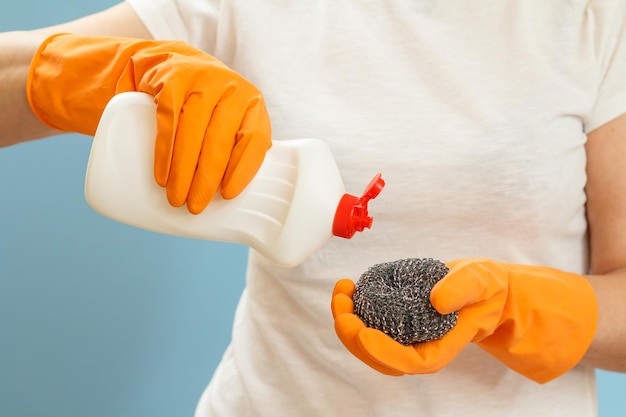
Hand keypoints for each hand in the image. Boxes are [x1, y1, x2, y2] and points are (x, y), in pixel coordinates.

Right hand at [27, 34, 270, 213]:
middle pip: (219, 140)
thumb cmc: (207, 106)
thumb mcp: (232, 118)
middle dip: (206, 179)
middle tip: (194, 206)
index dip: (242, 169)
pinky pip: (168, 118)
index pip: (253, 139)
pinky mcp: (172, 79)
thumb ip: (242, 145)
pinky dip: (164, 150)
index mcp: (252, 103)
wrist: (171, 65)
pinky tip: (161, 174)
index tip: (227, 196)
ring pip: (193, 131)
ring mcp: (202, 80)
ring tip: (175, 198)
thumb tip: (245, 197)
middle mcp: (232, 88)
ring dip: (183, 170)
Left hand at [331, 258, 597, 382]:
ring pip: (367, 341)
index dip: (382, 352)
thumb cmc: (485, 289)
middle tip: (342, 303)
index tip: (363, 333)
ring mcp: (404, 336)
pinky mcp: (394, 321)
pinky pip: (368, 323)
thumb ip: (463, 289)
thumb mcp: (481, 281)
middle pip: (378, 356)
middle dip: (352, 334)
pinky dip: (353, 309)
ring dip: (346, 320)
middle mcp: (417, 346)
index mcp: (439, 347)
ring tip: (341, 290)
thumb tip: (437, 301)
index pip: (408, 361)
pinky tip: (348, 288)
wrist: (482, 288)